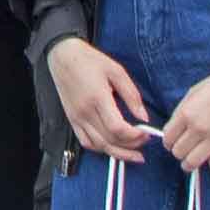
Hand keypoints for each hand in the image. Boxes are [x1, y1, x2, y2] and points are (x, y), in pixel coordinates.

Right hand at [50, 40, 155, 159]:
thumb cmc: (89, 60)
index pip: (117, 128)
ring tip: (133, 153)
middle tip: (144, 141)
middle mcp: (85, 112)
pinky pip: (86, 142)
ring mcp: (77, 118)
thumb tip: (143, 117)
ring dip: (118, 153)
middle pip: (110, 140)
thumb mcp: (116, 71)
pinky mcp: (72, 120)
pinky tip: (112, 147)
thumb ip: (131, 95)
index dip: (134, 136)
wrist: (63, 56)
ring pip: (99, 146)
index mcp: (98, 98)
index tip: (146, 132)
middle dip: (131, 146)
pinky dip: (101, 149)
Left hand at [160, 65, 209, 174]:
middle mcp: (198, 127)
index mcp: (186, 113)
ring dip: (190, 164)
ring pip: (192, 163)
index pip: (167, 138)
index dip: (169, 142)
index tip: (174, 141)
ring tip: (193, 160)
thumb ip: (181, 112)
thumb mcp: (193, 93)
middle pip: (178, 152)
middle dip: (179, 152)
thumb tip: (174, 130)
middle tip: (186, 148)